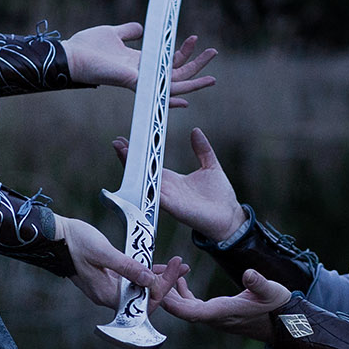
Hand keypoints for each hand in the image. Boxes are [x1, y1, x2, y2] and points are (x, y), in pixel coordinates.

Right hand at [56, 217, 189, 313]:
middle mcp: (108, 296)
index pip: (144, 300)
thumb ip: (127, 267)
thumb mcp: (104, 252)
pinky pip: (132, 282)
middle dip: (166, 283)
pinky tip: (159, 265)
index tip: (177, 268)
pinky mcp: (108, 280)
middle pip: (144, 297)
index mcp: (107, 294)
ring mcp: (108, 289)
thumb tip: (150, 280)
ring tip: (177, 266)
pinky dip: (146, 274)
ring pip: (140, 290)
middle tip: (182, 266)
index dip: (164, 286)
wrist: (54, 237)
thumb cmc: (75, 242)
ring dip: (159, 278)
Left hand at [63, 23, 218, 106]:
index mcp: (140, 63)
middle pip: (178, 72)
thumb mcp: (113, 33)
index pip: (169, 63)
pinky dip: (176, 93)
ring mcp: (141, 80)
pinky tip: (188, 96)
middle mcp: (144, 74)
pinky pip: (160, 90)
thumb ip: (128, 32)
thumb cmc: (87, 47)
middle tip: (214, 51)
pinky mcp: (135, 83)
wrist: (71, 56)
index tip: (195, 40)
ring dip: (195, 70)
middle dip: (197, 63)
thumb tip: (141, 27)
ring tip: (212, 56)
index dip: (184, 54)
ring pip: (176, 81)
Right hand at [110, 125, 242, 244]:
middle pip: (142, 173)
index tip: (130, 138)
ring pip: (144, 182)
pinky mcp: (173, 207)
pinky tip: (137, 174)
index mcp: (173, 179)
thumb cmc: (220, 196)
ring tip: (123, 153)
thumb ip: (203, 149)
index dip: (140, 152)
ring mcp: (168, 199)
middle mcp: (167, 189)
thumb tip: (195, 131)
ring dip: (133, 169)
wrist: (230, 217)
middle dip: (129, 158)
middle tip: (118, 143)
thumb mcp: (211, 166)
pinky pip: (155, 195)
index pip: (151, 164)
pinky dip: (146, 185)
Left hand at [159, 268, 290, 341]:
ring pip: (184, 307)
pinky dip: (183, 292)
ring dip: (172, 292)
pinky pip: (192, 305)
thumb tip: (249, 274)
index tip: (159, 288)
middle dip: (165, 293)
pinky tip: (180, 277)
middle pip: (181, 310)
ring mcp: (213, 316)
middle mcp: (214, 317)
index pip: (191, 312)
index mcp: (223, 313)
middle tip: (152, 273)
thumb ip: (259, 283)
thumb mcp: (272, 291)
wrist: (284, 322)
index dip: (173, 302)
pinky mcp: (216, 312)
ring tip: (163, 272)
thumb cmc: (278, 307)